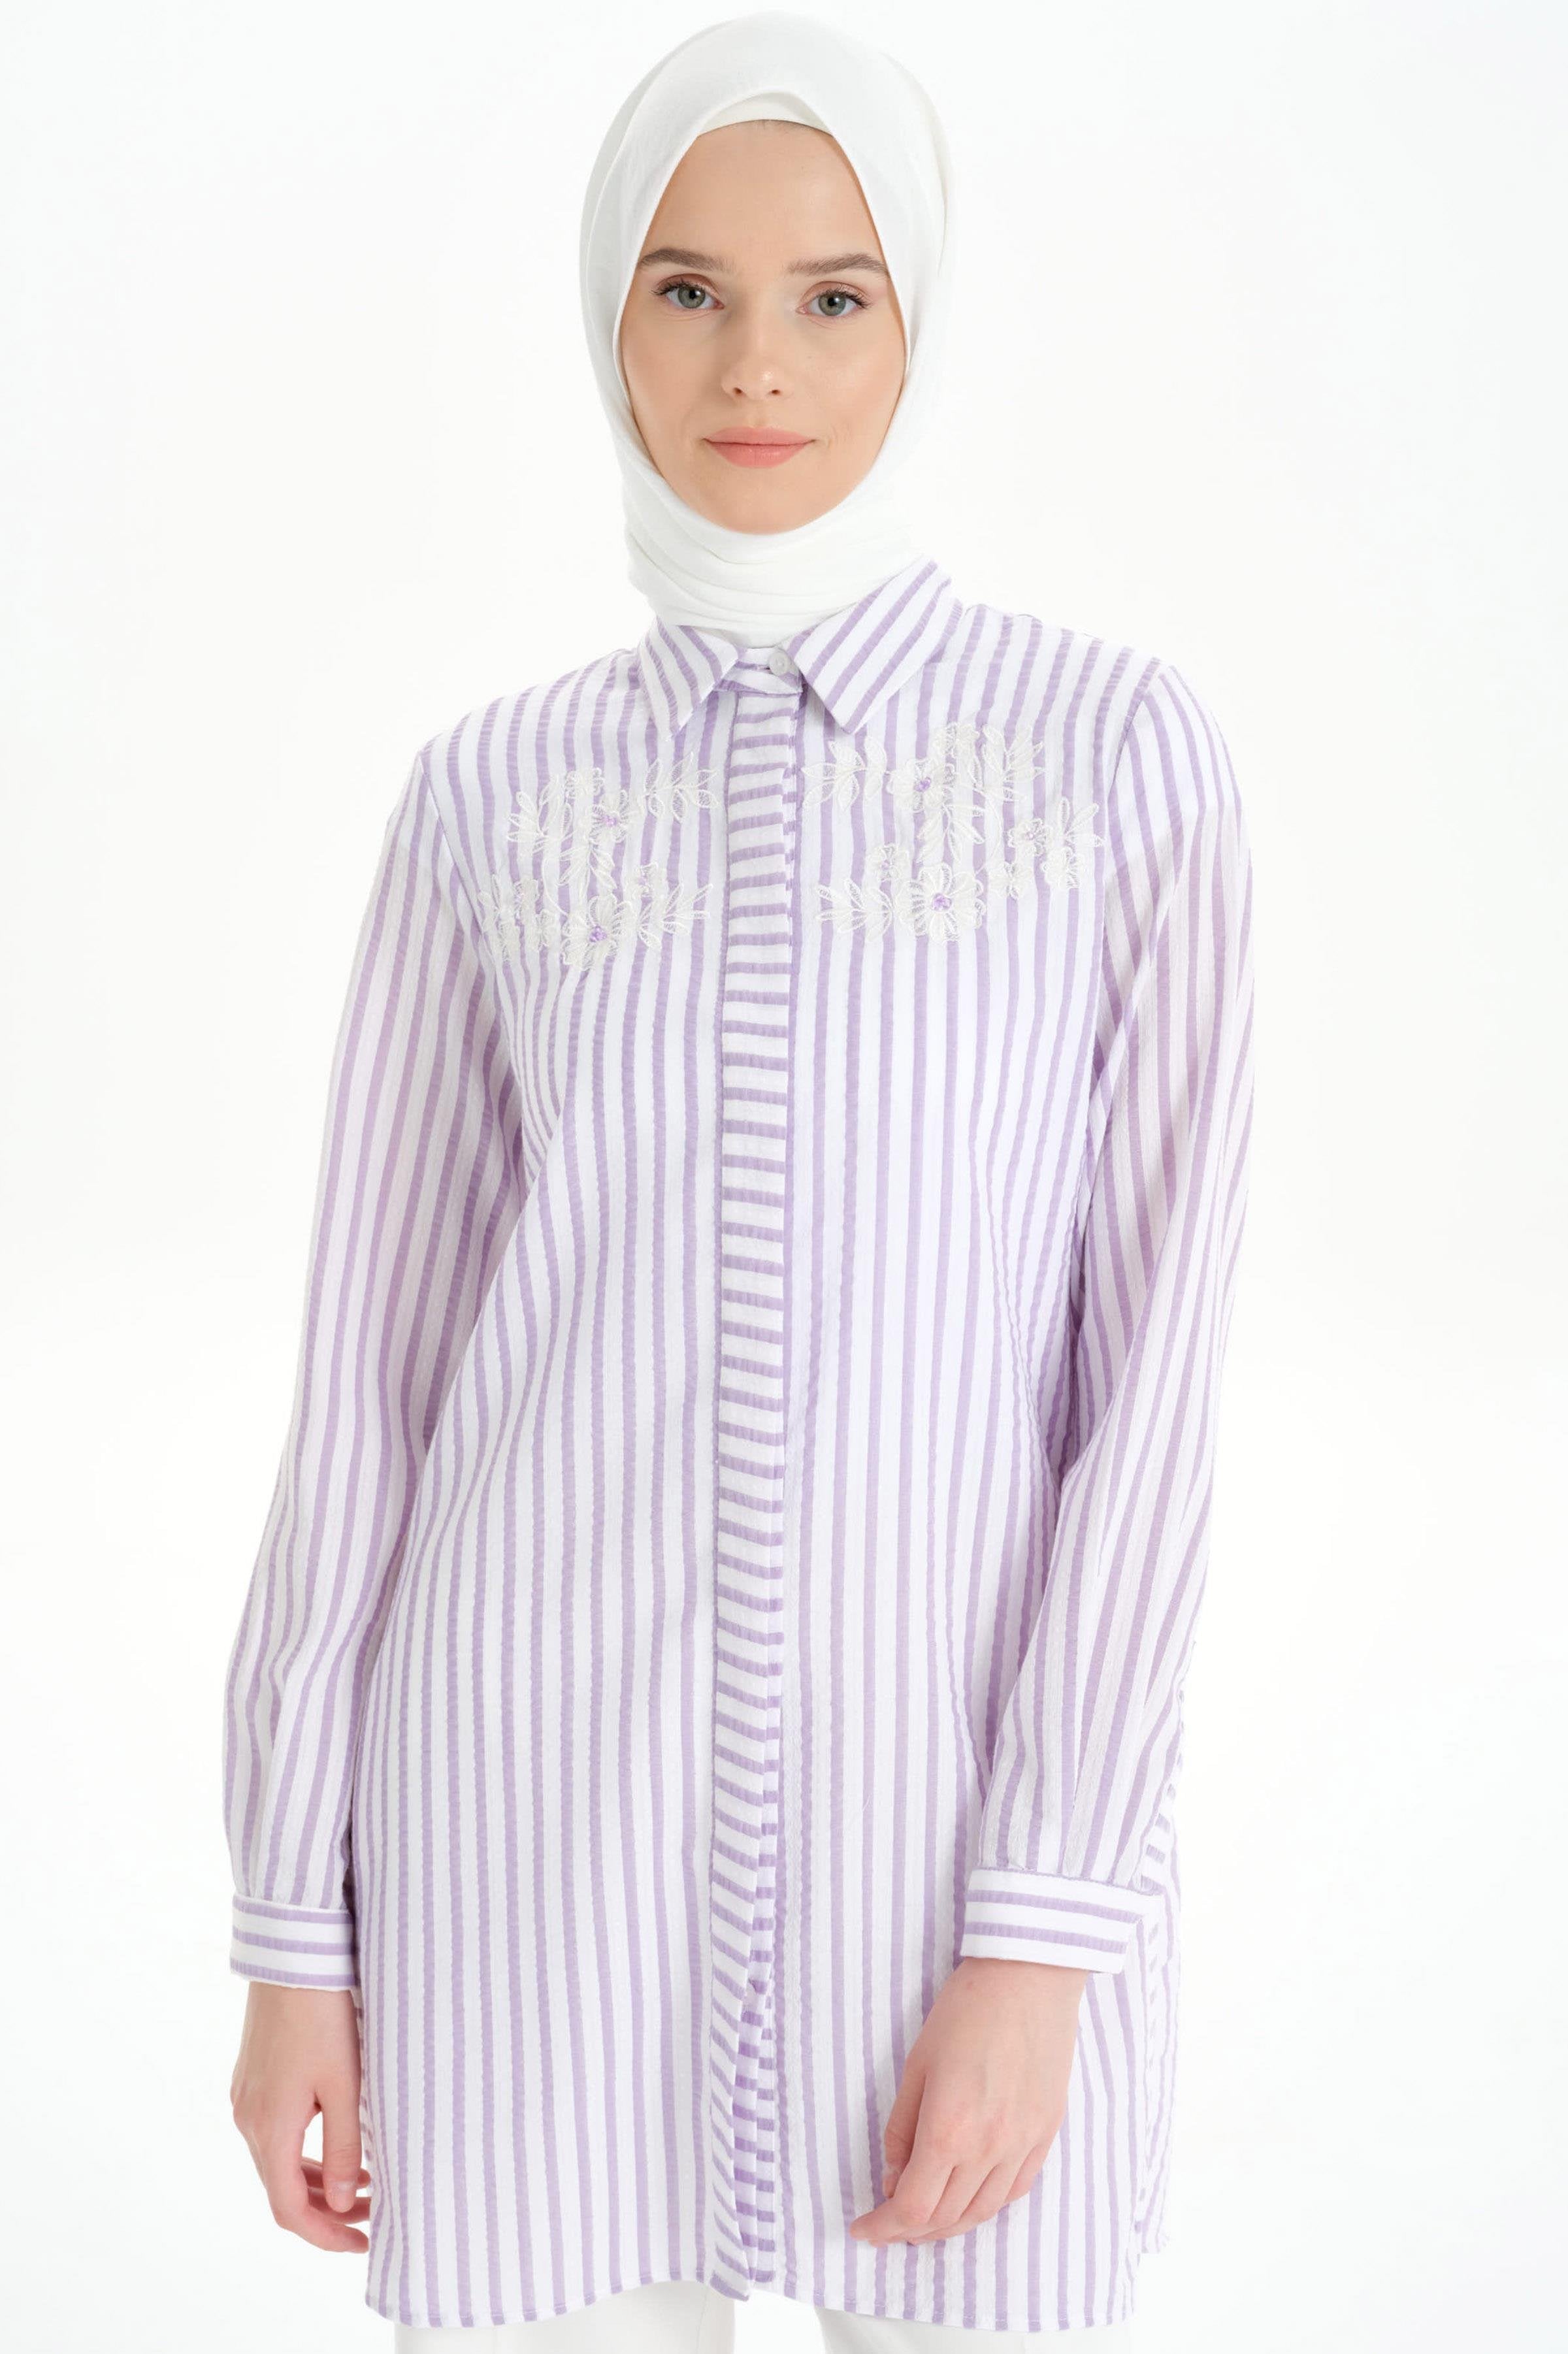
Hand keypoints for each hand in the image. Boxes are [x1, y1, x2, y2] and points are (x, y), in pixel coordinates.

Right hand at [229, 1981, 369, 2251]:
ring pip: (279, 2160)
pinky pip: (277, 2133)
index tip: (364, 2243)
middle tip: (373, 2214)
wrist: (292, 1956)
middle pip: (283, 2188)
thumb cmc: (323, 2016)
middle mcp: (248, 2119)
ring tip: (366, 2182)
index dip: (326, 2235)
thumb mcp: (345, 2084)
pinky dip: (306, 2150)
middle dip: (328, 2210)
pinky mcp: (254, 2078)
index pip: (290, 2210)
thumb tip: (343, 2202)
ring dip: (318, 2180)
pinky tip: (340, 2140)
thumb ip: (344, 2147)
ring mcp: (247, 2098)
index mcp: (268, 2129)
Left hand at [847, 1956, 1087, 2246]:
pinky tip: (968, 2201)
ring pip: (981, 2212)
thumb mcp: (916, 2064)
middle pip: (944, 2217)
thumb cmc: (968, 2009)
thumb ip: (901, 2128)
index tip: (863, 2229)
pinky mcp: (1044, 2134)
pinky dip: (985, 2207)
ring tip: (921, 2223)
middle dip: (908, 2231)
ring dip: (947, 2226)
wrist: (1029, 1978)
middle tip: (886, 2226)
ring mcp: (1022, 2145)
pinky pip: (1014, 2191)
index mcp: (949, 2129)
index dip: (883, 2227)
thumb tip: (892, 2176)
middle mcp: (989, 2148)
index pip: (911, 2207)